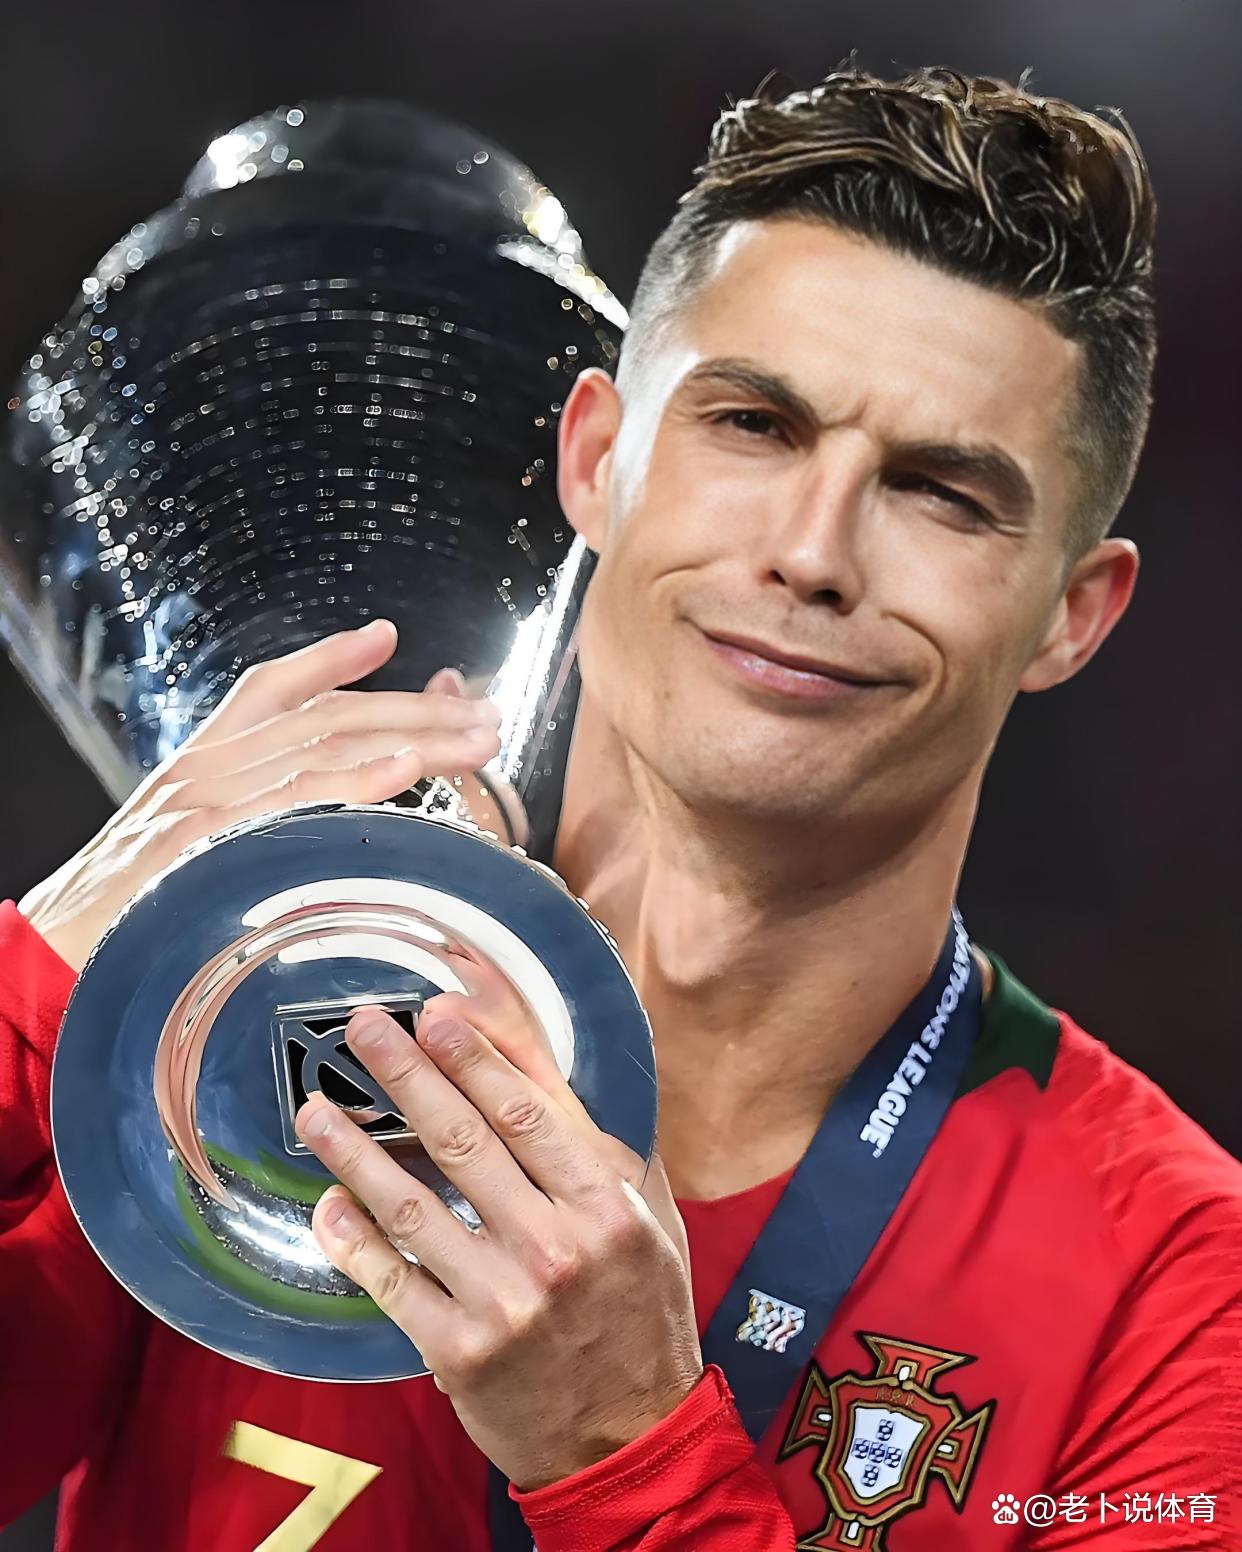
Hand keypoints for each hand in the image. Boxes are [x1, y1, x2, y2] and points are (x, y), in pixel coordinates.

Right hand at [18, 621, 500, 970]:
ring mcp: (207, 799)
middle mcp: (206, 766)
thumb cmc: (121, 918)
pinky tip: (407, 772)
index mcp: (198, 764)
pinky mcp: (210, 840)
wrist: (47, 956)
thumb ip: (236, 825)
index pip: (270, 689)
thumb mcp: (172, 851)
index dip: (332, 660)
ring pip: (325, 745)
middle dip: (413, 710)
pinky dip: (357, 780)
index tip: (388, 638)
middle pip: (325, 715)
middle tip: (485, 713)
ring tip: (480, 740)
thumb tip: (305, 827)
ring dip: (413, 739)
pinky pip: (297, 799)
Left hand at [294, 999, 700, 1491]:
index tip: (432, 1012)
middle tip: (363, 1027)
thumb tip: (519, 1053)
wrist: (629, 1437)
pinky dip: (353, 1239)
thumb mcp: (638, 1210)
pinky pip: (391, 1283)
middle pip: (464, 1142)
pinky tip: (327, 1203)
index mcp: (604, 1207)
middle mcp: (556, 1249)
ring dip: (356, 1151)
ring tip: (316, 1110)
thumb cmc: (637, 1307)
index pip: (529, 1112)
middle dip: (406, 1074)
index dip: (474, 1055)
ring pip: (413, 1208)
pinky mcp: (459, 1353)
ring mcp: (504, 1304)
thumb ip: (582, 1134)